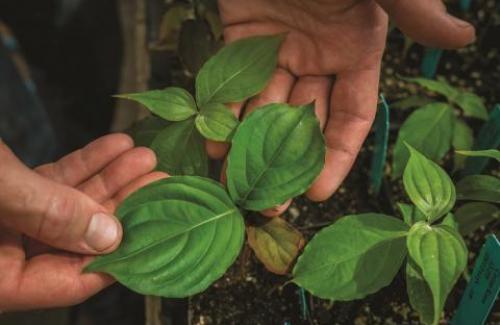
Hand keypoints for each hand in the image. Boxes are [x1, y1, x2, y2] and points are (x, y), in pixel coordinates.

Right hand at [0, 134, 166, 309]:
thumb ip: (48, 212)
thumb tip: (108, 235)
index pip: (72, 282)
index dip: (121, 258)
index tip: (158, 230)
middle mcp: (4, 254)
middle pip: (80, 238)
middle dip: (124, 205)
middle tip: (161, 184)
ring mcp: (6, 222)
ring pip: (71, 204)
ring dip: (110, 179)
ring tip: (144, 158)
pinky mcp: (6, 192)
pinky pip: (53, 182)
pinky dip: (85, 164)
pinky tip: (114, 147)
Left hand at [210, 0, 474, 214]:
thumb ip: (414, 8)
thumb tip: (461, 40)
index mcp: (357, 49)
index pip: (351, 116)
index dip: (337, 156)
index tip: (316, 191)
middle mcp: (318, 56)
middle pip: (304, 122)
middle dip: (286, 163)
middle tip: (267, 203)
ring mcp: (278, 48)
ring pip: (264, 108)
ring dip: (248, 147)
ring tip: (233, 183)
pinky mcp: (240, 35)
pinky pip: (232, 82)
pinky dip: (222, 112)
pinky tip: (212, 144)